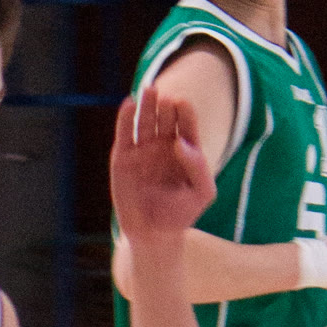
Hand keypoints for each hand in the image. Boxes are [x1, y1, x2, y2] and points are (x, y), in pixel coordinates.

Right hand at [110, 89, 216, 243]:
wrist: (155, 235)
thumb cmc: (182, 214)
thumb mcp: (202, 192)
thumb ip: (199, 167)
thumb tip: (179, 142)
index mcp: (185, 149)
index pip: (186, 123)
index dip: (184, 112)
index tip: (181, 104)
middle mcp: (163, 145)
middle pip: (165, 117)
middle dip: (165, 106)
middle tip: (165, 98)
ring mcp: (143, 150)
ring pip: (144, 120)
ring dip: (146, 105)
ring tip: (149, 90)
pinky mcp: (123, 157)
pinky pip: (124, 133)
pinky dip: (125, 118)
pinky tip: (129, 103)